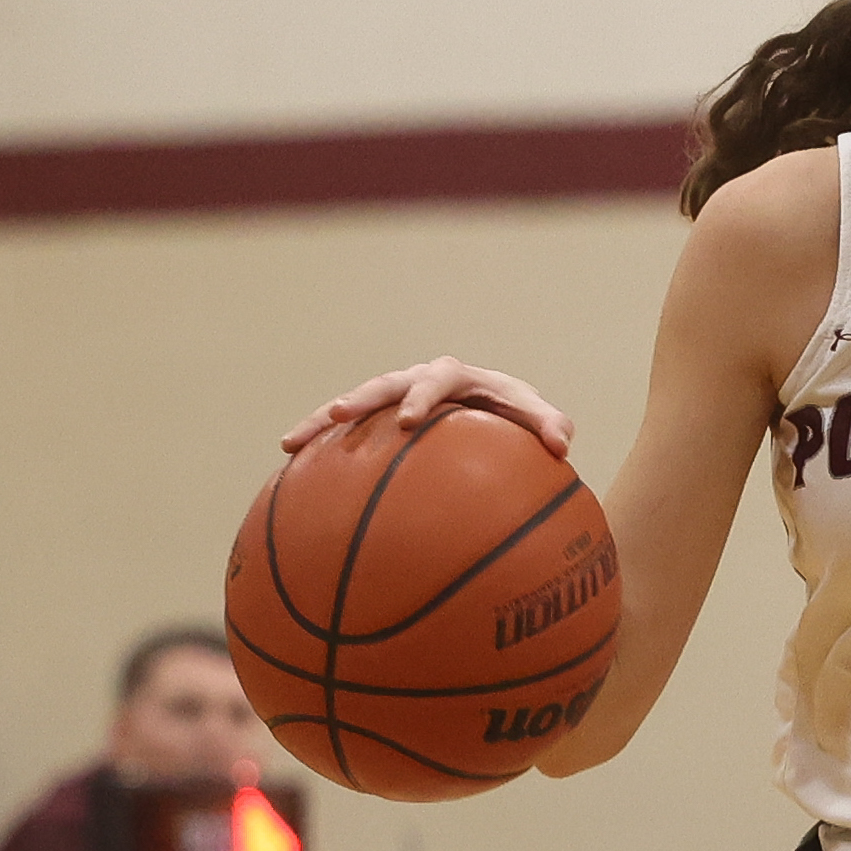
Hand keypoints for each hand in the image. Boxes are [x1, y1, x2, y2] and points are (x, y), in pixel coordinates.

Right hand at [281, 357, 574, 458]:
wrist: (493, 407)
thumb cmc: (517, 415)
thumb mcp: (537, 418)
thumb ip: (550, 426)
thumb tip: (561, 445)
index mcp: (454, 376)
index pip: (435, 380)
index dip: (420, 397)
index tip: (408, 422)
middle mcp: (417, 380)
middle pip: (382, 385)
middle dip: (359, 400)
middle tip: (337, 417)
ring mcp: (392, 399)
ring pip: (352, 406)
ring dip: (321, 423)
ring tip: (289, 443)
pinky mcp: (377, 421)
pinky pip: (346, 435)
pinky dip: (320, 450)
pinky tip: (289, 474)